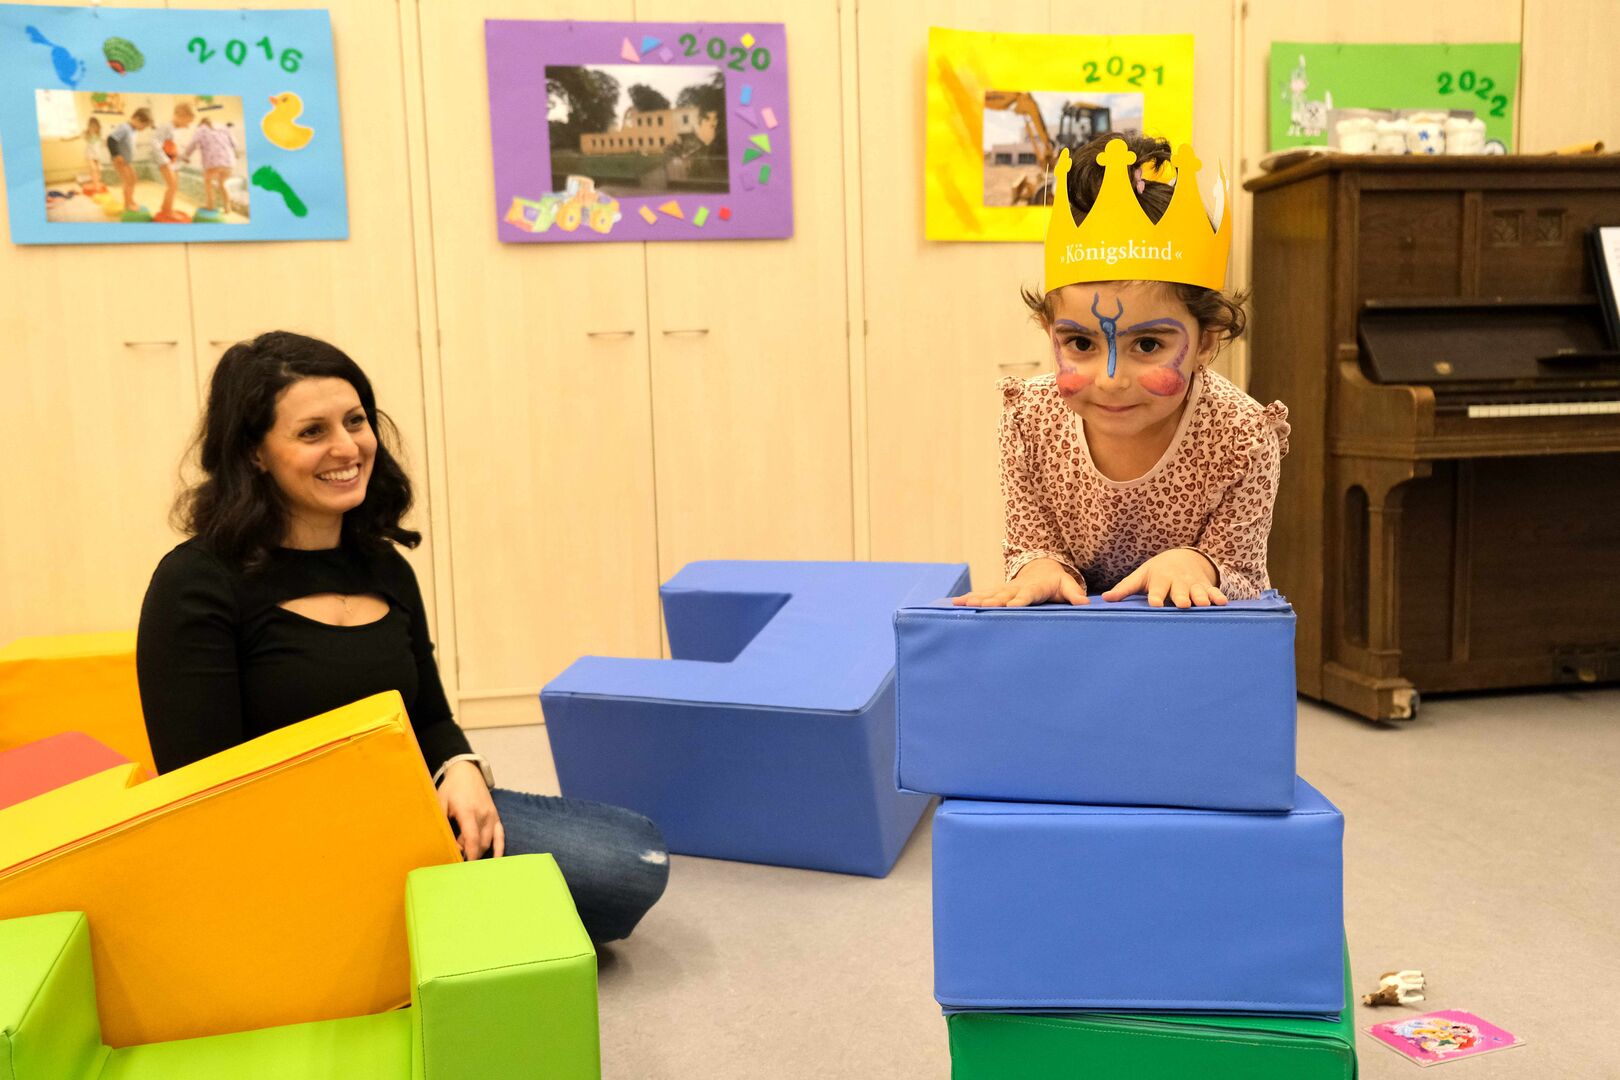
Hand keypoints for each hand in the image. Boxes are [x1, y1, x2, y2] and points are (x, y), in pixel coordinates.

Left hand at [437, 760, 503, 860]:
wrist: (467, 772)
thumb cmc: (451, 789)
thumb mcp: (440, 803)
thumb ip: (444, 824)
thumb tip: (450, 846)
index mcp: (468, 811)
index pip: (472, 839)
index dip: (468, 855)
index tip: (461, 866)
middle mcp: (483, 814)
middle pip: (480, 843)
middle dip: (471, 855)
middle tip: (459, 862)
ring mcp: (491, 815)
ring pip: (489, 841)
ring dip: (479, 852)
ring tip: (468, 859)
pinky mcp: (495, 815)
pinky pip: (500, 835)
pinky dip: (499, 848)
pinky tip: (495, 860)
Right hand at [952, 558, 1086, 606]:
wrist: (1041, 568)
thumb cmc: (1056, 581)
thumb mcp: (1067, 585)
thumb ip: (1074, 594)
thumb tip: (1085, 604)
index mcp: (1034, 588)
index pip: (1026, 595)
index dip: (1019, 600)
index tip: (1011, 606)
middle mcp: (1016, 588)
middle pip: (1002, 595)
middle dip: (990, 600)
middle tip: (978, 606)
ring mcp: (1005, 589)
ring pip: (988, 594)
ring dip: (975, 599)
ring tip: (960, 604)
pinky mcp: (997, 591)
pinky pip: (981, 594)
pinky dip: (969, 598)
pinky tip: (955, 604)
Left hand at [1101, 549, 1226, 608]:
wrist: (1182, 558)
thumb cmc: (1156, 573)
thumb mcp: (1140, 577)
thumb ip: (1124, 589)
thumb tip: (1104, 599)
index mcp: (1160, 580)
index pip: (1157, 590)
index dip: (1156, 596)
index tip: (1156, 604)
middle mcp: (1177, 582)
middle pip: (1179, 590)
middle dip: (1181, 596)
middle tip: (1182, 604)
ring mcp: (1193, 584)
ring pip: (1198, 591)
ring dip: (1201, 597)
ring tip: (1203, 604)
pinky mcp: (1206, 587)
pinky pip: (1213, 592)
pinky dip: (1218, 597)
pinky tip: (1223, 603)